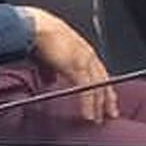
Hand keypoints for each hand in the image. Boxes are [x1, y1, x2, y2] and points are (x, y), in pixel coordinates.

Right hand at [23, 8, 119, 123]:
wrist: (35, 27)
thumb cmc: (39, 38)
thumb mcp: (47, 58)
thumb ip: (51, 71)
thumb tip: (50, 81)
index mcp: (83, 52)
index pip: (99, 74)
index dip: (103, 88)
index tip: (105, 100)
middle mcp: (88, 56)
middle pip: (103, 82)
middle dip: (107, 99)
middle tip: (110, 114)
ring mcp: (85, 61)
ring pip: (98, 87)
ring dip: (99, 105)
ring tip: (98, 118)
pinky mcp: (77, 67)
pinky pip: (86, 89)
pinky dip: (88, 103)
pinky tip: (88, 114)